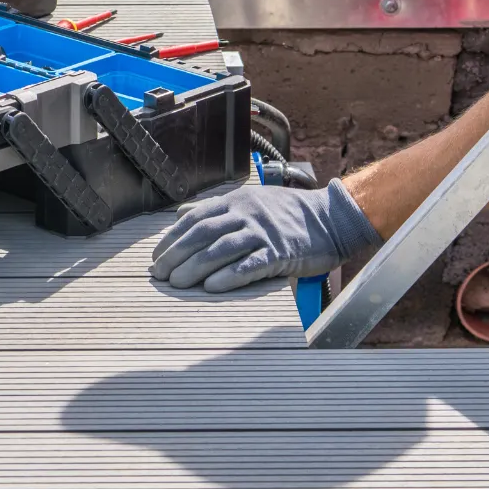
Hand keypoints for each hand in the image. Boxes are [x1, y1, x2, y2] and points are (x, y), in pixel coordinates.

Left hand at [149, 179, 381, 292]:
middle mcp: (245, 213)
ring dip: (195, 268)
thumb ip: (215, 208)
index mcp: (235, 201)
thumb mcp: (250, 201)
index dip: (172, 238)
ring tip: (178, 283)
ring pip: (221, 249)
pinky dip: (229, 276)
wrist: (331, 218)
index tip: (157, 256)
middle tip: (160, 274)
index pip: (194, 218)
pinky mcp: (280, 252)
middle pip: (203, 234)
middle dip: (177, 255)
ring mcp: (263, 232)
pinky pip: (250, 265)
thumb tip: (180, 214)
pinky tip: (212, 287)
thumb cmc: (288, 213)